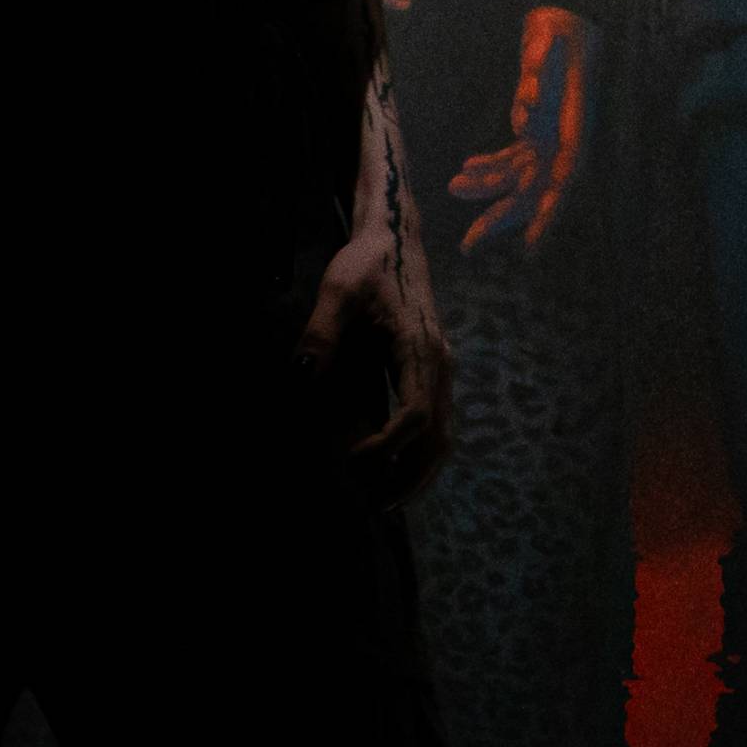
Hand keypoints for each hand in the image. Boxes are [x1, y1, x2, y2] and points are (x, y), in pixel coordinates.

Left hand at [297, 209, 452, 504]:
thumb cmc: (365, 263)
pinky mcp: (435, 369)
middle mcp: (440, 362)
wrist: (395, 239)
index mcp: (419, 346)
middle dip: (410, 476)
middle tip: (375, 506)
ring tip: (387, 501)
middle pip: (439, 436)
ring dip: (420, 472)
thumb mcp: (337, 290)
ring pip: (445, 435)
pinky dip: (422, 453)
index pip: (415, 412)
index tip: (352, 458)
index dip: (387, 444)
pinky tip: (394, 468)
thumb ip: (322, 332)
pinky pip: (439, 422)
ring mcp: (443, 368)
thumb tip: (301, 374)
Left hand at [449, 4, 593, 254]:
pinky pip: (510, 158)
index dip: (547, 213)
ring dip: (486, 188)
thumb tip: (522, 115)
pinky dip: (488, 166)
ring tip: (454, 188)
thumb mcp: (551, 39)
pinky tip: (466, 169)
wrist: (564, 19)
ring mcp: (548, 137)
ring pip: (517, 177)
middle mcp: (562, 140)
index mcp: (574, 128)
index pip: (562, 179)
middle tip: (470, 244)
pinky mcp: (535, 130)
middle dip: (502, 217)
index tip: (530, 241)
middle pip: (533, 190)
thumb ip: (538, 73)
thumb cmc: (560, 31)